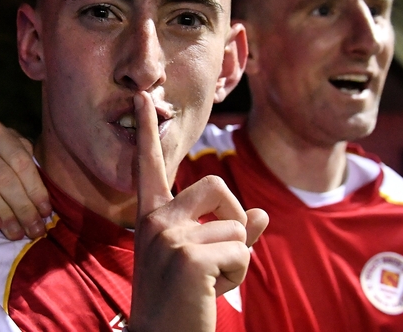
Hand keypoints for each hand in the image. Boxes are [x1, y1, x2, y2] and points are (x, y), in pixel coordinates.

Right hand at [0, 118, 51, 239]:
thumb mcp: (8, 161)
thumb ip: (26, 171)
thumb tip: (46, 207)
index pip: (20, 160)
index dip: (35, 188)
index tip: (45, 213)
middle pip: (3, 174)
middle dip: (22, 206)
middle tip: (33, 230)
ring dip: (3, 212)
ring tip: (15, 232)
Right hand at [129, 92, 267, 331]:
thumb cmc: (180, 304)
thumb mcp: (201, 263)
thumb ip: (229, 233)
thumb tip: (259, 214)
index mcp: (151, 219)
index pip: (149, 168)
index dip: (147, 132)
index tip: (143, 98)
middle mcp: (155, 221)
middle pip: (216, 185)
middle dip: (235, 218)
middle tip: (224, 255)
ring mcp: (169, 238)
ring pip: (236, 226)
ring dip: (237, 259)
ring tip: (209, 285)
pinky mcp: (189, 258)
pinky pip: (241, 251)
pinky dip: (238, 275)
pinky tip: (211, 294)